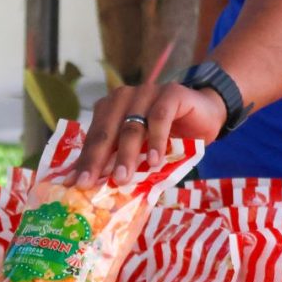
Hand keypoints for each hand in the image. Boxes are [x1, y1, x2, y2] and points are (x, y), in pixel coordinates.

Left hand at [72, 82, 227, 187]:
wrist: (207, 115)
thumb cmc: (169, 136)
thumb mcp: (141, 151)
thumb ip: (121, 161)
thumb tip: (96, 189)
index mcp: (111, 109)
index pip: (94, 137)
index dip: (84, 161)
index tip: (74, 184)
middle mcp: (124, 97)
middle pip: (107, 131)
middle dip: (97, 159)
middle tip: (90, 183)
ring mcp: (147, 92)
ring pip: (131, 125)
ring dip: (126, 154)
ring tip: (122, 178)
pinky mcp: (171, 93)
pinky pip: (160, 117)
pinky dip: (155, 140)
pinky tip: (154, 161)